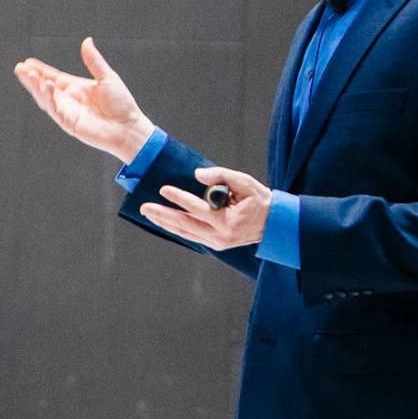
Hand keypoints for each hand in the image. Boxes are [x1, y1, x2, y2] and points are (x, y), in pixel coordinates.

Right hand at [14, 37, 154, 161]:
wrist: (128, 127)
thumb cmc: (121, 104)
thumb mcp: (107, 77)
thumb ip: (93, 61)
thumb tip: (87, 41)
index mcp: (76, 88)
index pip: (54, 76)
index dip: (41, 70)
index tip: (28, 62)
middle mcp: (69, 99)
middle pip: (44, 87)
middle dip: (31, 78)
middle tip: (19, 68)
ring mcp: (67, 111)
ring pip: (46, 98)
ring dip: (36, 86)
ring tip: (28, 74)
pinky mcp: (69, 123)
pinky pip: (55, 109)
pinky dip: (49, 97)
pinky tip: (47, 85)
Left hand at [140, 166, 272, 249]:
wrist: (273, 225)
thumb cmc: (259, 201)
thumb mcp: (245, 182)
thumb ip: (221, 176)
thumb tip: (197, 174)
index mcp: (228, 221)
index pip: (198, 209)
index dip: (179, 198)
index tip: (164, 189)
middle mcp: (220, 236)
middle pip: (185, 224)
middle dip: (163, 215)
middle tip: (144, 207)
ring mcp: (217, 243)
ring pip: (185, 233)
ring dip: (165, 223)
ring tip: (148, 213)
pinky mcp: (215, 245)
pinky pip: (191, 236)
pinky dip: (176, 228)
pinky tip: (164, 221)